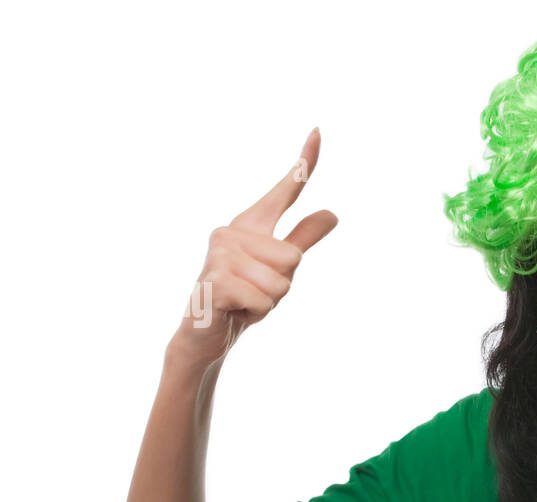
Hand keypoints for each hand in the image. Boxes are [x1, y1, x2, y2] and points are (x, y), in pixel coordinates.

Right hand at [173, 127, 337, 367]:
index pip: (285, 192)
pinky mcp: (216, 280)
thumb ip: (302, 239)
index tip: (318, 130)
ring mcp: (219, 254)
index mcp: (250, 226)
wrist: (203, 336)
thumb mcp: (280, 270)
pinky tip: (234, 312)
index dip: (305, 163)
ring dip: (268, 303)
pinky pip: (265, 300)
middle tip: (252, 293)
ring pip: (282, 283)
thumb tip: (333, 213)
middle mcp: (230, 231)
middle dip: (281, 288)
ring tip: (243, 303)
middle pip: (294, 260)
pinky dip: (256, 314)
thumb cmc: (241, 299)